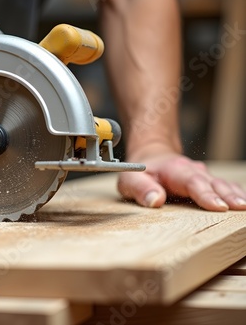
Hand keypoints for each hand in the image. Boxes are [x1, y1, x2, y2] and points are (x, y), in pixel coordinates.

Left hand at [118, 149, 245, 210]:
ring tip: (243, 206)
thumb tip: (155, 200)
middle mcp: (192, 171)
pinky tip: (242, 203)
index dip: (205, 194)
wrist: (152, 157)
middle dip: (226, 195)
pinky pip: (225, 187)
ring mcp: (203, 176)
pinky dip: (235, 194)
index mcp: (174, 170)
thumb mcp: (130, 179)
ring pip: (222, 184)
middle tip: (238, 207)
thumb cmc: (142, 171)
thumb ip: (141, 189)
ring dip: (234, 195)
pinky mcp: (208, 183)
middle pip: (212, 183)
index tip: (217, 205)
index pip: (191, 181)